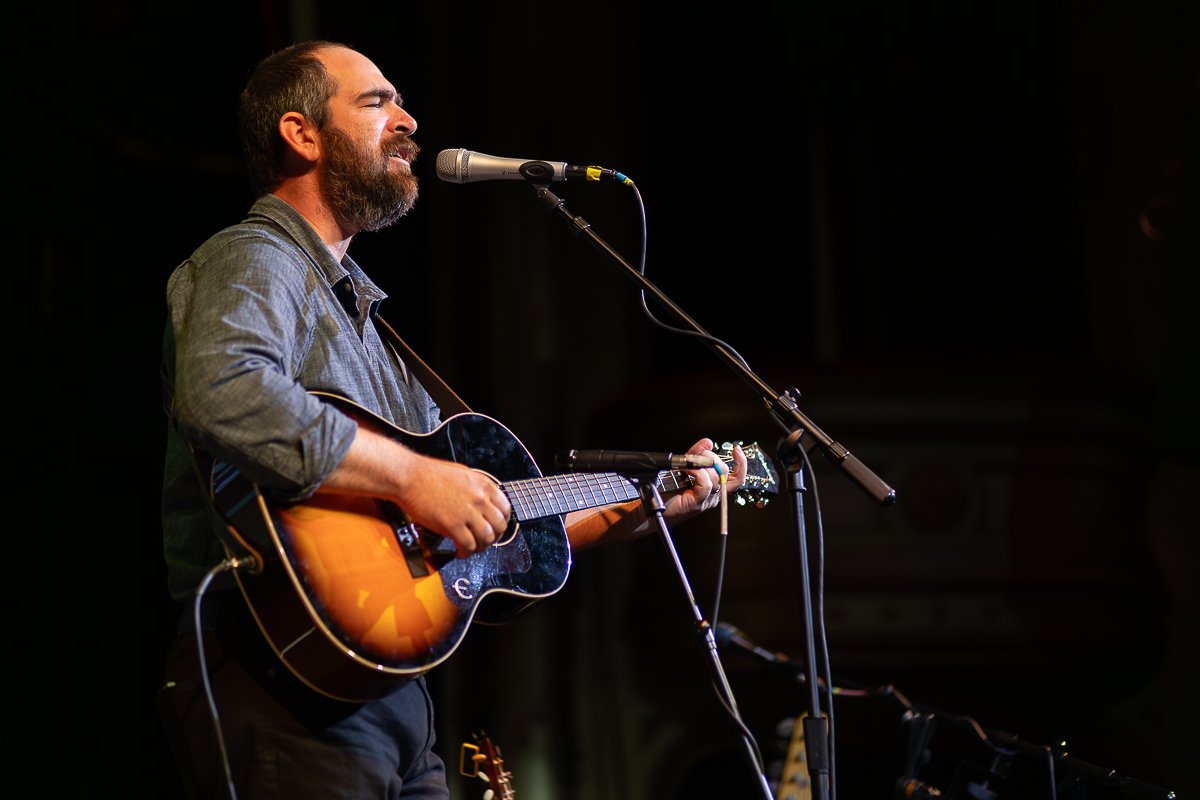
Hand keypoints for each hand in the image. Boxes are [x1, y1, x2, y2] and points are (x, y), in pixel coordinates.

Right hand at [395, 454, 512, 557]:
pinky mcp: (452, 525)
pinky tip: (459, 552)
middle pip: (499, 526)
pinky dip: (466, 553)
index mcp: (483, 485)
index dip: (503, 522)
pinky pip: (468, 545)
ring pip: (486, 538)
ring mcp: (467, 512)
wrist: (409, 477)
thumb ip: (476, 488)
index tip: (497, 527)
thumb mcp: (463, 474)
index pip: (505, 508)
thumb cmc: (429, 474)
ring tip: (472, 549)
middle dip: (494, 537)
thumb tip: (483, 501)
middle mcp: (479, 499)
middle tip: (485, 541)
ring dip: (481, 547)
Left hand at [662, 438, 747, 521]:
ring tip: (687, 464)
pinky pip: (706, 484)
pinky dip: (697, 473)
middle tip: (697, 455)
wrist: (654, 504)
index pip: (737, 477)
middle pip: (725, 472)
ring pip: (716, 477)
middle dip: (711, 457)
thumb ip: (696, 454)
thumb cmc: (669, 488)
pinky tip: (687, 471)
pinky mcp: (697, 503)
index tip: (737, 450)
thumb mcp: (685, 465)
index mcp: (715, 487)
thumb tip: (708, 442)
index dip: (741, 463)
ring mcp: (706, 500)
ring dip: (701, 464)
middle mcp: (714, 495)